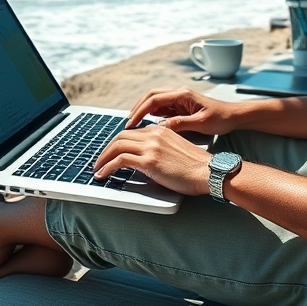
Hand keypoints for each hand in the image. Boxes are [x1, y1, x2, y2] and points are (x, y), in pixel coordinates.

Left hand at [93, 123, 212, 195]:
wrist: (209, 172)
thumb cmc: (197, 167)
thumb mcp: (176, 150)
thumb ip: (160, 149)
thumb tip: (145, 160)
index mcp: (161, 131)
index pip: (132, 132)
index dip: (118, 143)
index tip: (111, 152)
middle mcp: (154, 134)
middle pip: (121, 136)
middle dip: (106, 149)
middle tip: (100, 161)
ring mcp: (151, 147)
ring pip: (117, 146)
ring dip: (103, 158)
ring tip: (97, 169)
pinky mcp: (149, 161)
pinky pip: (120, 161)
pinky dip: (107, 167)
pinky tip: (103, 174)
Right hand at [126, 87, 241, 134]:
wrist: (234, 116)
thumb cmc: (221, 118)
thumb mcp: (201, 123)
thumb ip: (180, 124)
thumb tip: (159, 127)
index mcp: (182, 94)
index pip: (154, 99)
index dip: (140, 111)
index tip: (131, 123)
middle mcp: (179, 93)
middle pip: (151, 96)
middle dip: (138, 108)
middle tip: (128, 123)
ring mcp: (180, 99)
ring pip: (156, 101)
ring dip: (144, 110)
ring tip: (134, 125)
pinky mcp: (181, 106)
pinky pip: (163, 108)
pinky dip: (153, 114)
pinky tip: (148, 125)